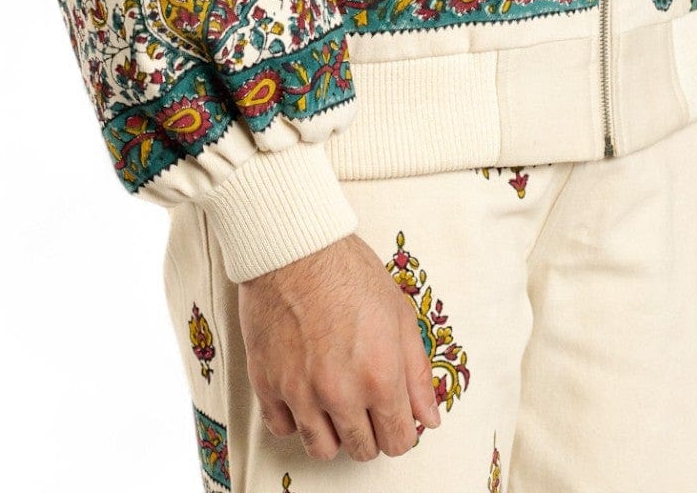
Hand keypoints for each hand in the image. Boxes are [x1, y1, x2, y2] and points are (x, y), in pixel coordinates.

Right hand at [237, 232, 442, 461]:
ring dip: (332, 432)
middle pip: (361, 449)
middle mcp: (339, 392)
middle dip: (370, 432)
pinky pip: (283, 429)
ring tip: (334, 402)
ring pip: (321, 449)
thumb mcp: (399, 314)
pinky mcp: (267, 383)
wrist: (294, 246)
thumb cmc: (347, 271)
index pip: (398, 441)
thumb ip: (417, 373)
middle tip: (365, 404)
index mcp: (379, 376)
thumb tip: (429, 417)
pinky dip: (295, 418)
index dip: (400, 431)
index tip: (394, 417)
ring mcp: (299, 391)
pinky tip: (304, 392)